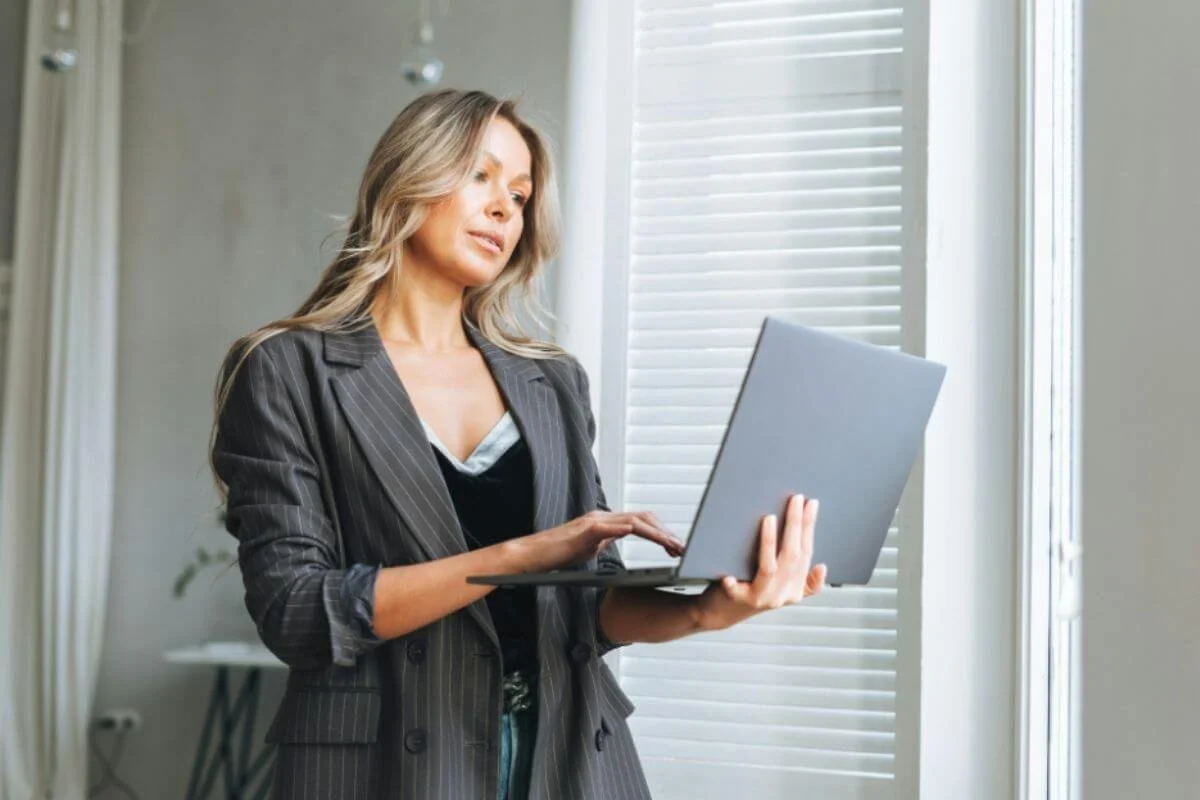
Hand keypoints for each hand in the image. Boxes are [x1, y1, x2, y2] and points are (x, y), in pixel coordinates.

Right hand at [517, 510, 684, 571]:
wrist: (533, 555)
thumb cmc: (558, 554)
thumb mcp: (589, 547)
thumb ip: (605, 540)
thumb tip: (620, 537)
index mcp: (606, 522)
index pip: (640, 522)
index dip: (660, 532)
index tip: (675, 547)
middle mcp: (603, 517)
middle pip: (643, 517)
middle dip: (665, 532)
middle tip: (680, 548)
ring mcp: (595, 521)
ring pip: (633, 521)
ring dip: (656, 533)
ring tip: (672, 546)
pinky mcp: (585, 530)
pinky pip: (611, 527)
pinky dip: (628, 528)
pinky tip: (642, 534)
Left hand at [692, 494, 827, 631]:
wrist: (722, 612)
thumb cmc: (752, 591)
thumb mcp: (783, 588)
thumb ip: (804, 580)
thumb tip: (822, 567)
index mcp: (795, 588)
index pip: (806, 552)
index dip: (809, 527)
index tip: (811, 504)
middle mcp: (782, 594)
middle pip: (792, 555)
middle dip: (796, 524)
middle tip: (796, 499)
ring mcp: (761, 597)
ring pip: (769, 568)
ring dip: (770, 542)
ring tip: (769, 518)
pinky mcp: (739, 600)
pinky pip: (737, 590)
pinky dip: (734, 582)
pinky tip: (729, 573)